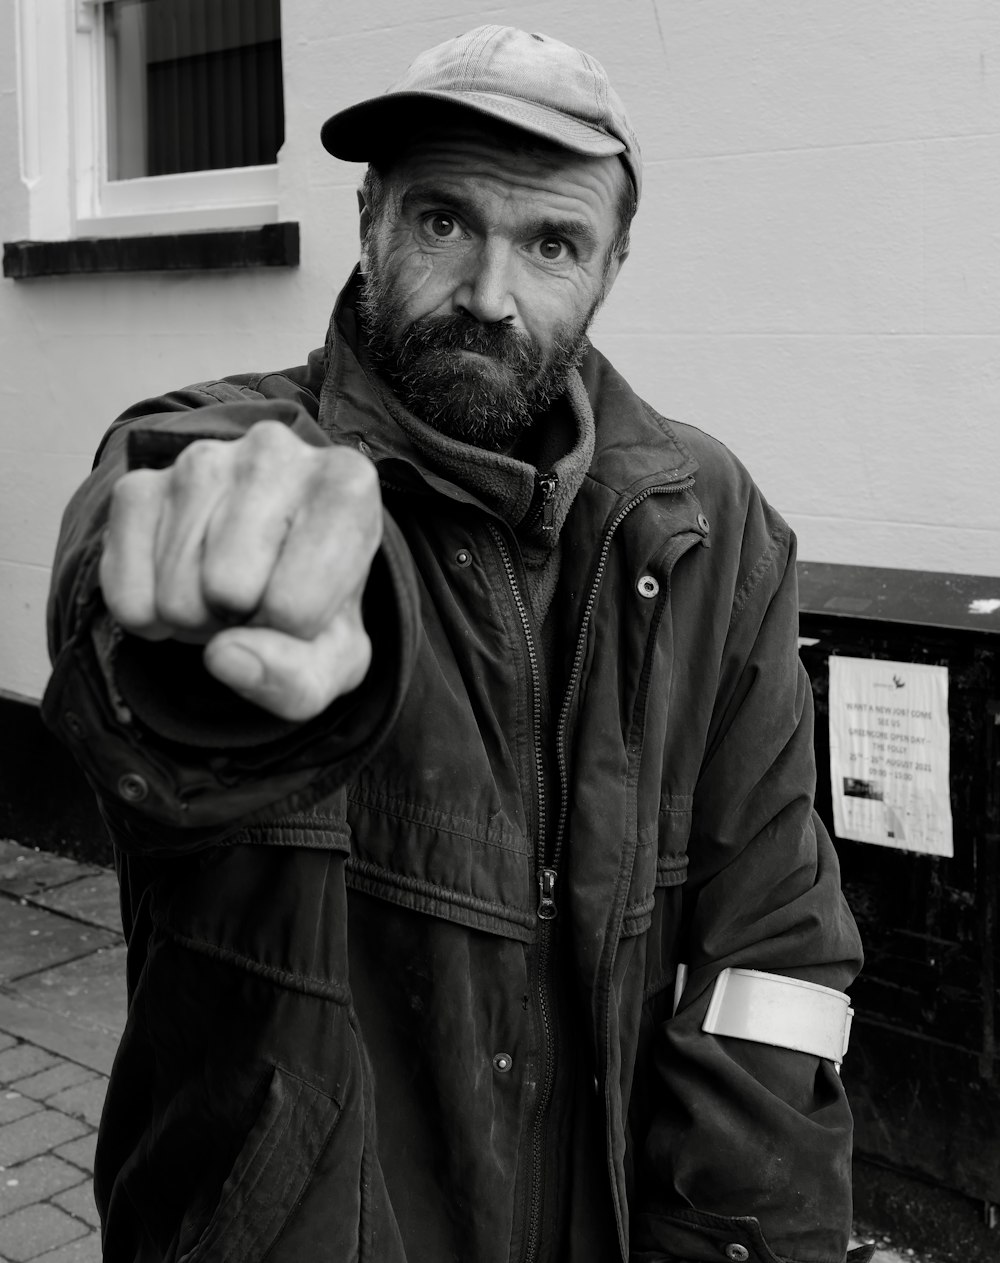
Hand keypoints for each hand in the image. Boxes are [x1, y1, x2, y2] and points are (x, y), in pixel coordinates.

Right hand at [99, 421, 381, 721]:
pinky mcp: (138, 483)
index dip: (294, 631)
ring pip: (176, 594)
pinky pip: (126, 591)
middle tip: (256, 600)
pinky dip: (148, 616)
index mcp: (345, 484)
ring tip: (223, 590)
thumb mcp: (334, 660)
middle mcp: (272, 451)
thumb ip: (297, 678)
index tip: (304, 602)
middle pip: (228, 589)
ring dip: (195, 619)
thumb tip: (224, 656)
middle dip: (237, 621)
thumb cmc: (315, 605)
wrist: (265, 566)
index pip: (297, 604)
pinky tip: (178, 585)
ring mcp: (199, 460)